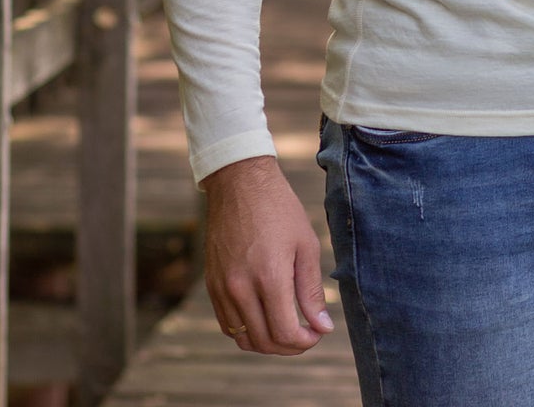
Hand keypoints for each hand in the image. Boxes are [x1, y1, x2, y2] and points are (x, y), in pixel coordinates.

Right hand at [203, 155, 334, 354]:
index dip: (305, 342)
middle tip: (306, 336)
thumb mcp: (305, 245)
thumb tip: (322, 327)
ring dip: (267, 343)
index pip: (285, 333)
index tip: (317, 334)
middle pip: (264, 342)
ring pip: (243, 339)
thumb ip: (312, 291)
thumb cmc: (280, 210)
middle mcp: (241, 288)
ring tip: (287, 329)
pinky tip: (264, 318)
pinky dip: (247, 331)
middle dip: (289, 347)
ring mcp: (222, 289)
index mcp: (269, 277)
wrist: (240, 185)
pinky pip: (227, 325)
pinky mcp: (211, 286)